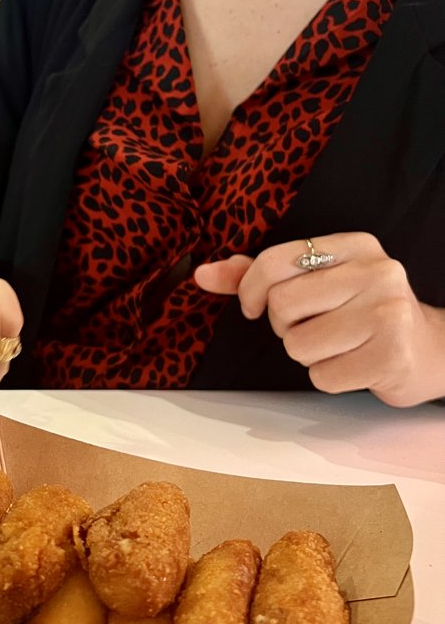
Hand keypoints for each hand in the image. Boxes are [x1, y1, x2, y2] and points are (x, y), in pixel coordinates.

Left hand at [194, 233, 444, 406]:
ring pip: (298, 345)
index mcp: (354, 245)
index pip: (275, 260)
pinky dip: (328, 378)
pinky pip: (322, 377)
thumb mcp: (316, 281)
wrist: (428, 350)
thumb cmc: (360, 312)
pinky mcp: (391, 356)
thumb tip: (202, 274)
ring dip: (307, 355)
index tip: (253, 305)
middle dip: (284, 326)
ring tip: (337, 345)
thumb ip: (259, 275)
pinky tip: (353, 365)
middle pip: (282, 305)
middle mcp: (376, 272)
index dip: (250, 289)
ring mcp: (388, 314)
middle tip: (312, 327)